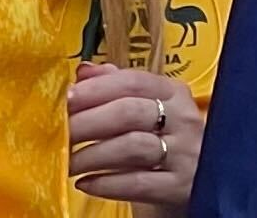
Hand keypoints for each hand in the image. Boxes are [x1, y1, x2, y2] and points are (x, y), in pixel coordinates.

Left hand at [68, 61, 201, 206]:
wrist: (196, 182)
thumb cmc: (162, 141)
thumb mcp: (148, 110)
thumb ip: (117, 87)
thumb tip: (83, 71)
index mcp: (173, 92)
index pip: (133, 81)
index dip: (96, 88)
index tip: (66, 99)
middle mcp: (182, 118)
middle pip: (129, 112)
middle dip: (88, 122)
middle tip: (60, 134)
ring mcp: (184, 153)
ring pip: (132, 146)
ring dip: (92, 154)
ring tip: (67, 162)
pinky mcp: (180, 187)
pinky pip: (138, 183)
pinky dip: (107, 184)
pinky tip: (85, 183)